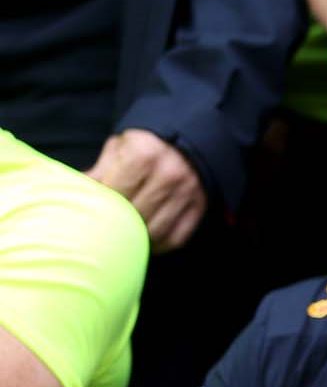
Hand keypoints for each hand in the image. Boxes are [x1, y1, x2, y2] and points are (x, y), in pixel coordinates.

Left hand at [86, 130, 206, 251]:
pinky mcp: (199, 207)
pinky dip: (159, 245)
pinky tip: (146, 242)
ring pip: (155, 231)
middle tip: (104, 231)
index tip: (90, 215)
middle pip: (134, 216)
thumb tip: (67, 196)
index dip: (100, 208)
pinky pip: (176, 238)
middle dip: (117, 226)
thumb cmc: (145, 146)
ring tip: (124, 239)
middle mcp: (169, 173)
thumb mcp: (118, 148)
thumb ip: (97, 172)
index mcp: (143, 154)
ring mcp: (187, 192)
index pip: (114, 194)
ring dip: (138, 241)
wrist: (187, 141)